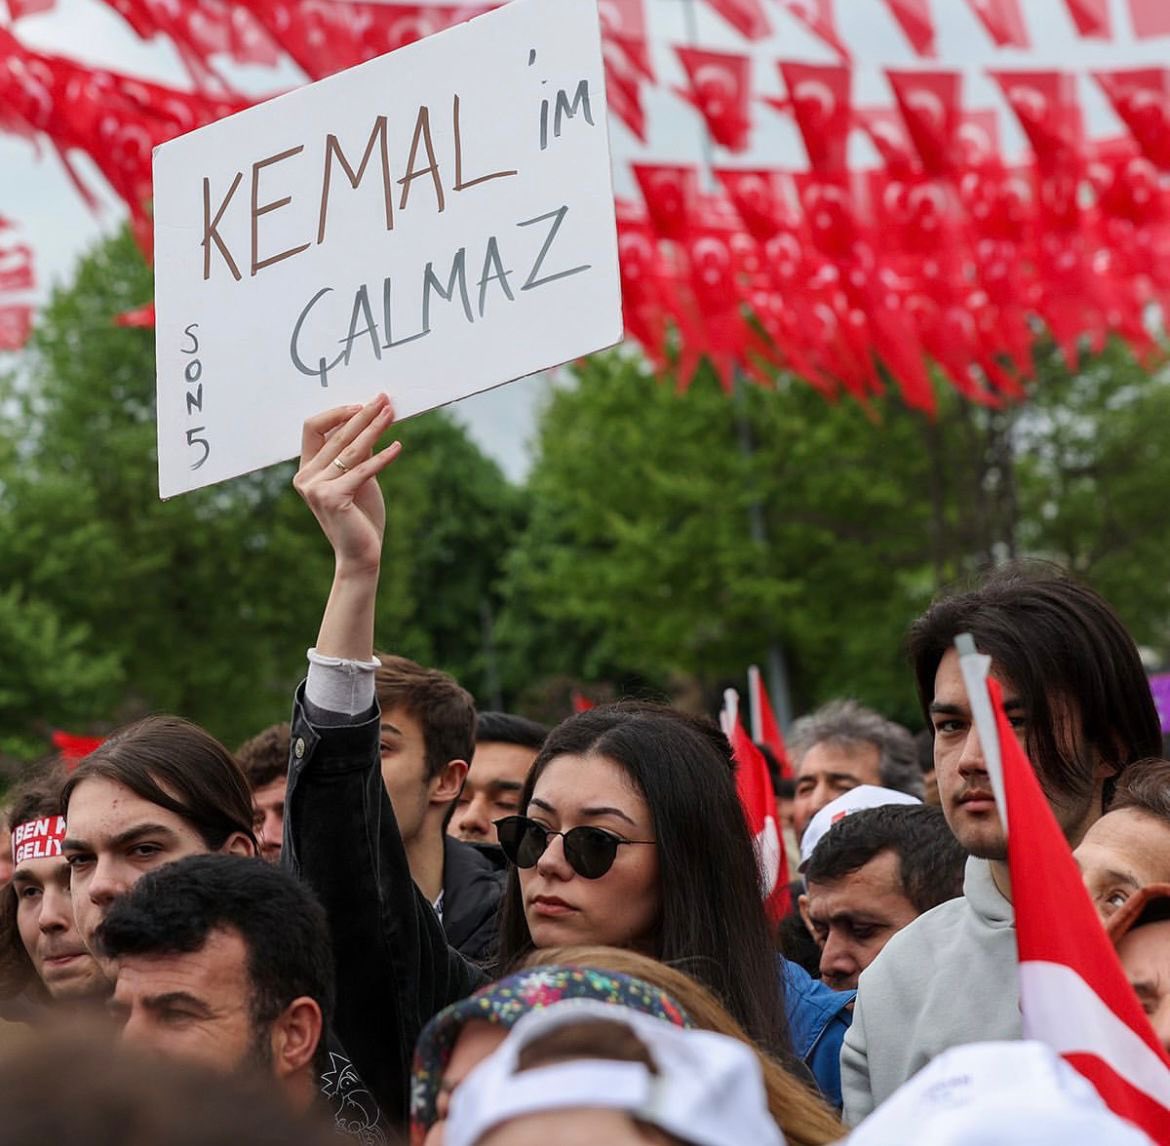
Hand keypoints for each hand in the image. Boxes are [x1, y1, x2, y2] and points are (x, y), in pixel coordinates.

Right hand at [294, 395, 401, 574]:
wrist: (361, 555)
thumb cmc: (360, 518)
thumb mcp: (357, 479)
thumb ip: (357, 453)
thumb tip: (371, 419)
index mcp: (306, 470)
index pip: (312, 428)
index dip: (336, 413)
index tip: (362, 404)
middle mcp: (305, 477)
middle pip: (335, 434)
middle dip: (363, 415)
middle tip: (384, 399)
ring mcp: (316, 488)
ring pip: (350, 448)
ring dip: (374, 428)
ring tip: (392, 414)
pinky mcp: (333, 498)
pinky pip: (363, 469)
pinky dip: (383, 457)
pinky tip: (398, 446)